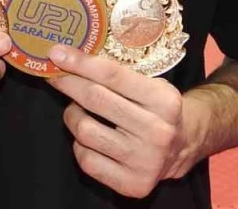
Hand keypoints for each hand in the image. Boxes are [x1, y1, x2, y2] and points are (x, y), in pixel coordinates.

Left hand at [49, 45, 197, 197]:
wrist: (184, 146)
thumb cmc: (158, 108)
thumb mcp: (150, 84)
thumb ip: (117, 74)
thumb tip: (70, 58)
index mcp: (164, 101)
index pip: (112, 75)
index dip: (80, 63)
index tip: (57, 53)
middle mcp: (157, 132)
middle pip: (95, 99)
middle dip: (68, 83)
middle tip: (54, 75)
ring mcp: (145, 161)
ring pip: (85, 131)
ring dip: (73, 116)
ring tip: (78, 111)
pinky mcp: (133, 184)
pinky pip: (86, 160)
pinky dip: (80, 145)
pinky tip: (90, 138)